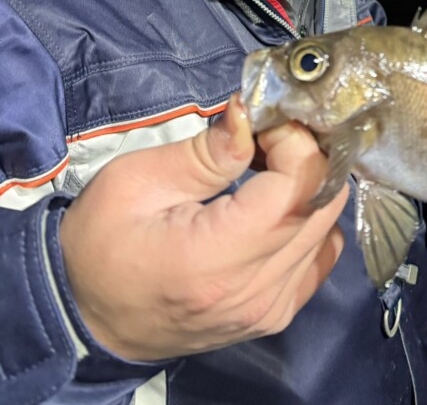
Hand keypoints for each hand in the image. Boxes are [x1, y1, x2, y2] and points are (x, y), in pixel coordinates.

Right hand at [59, 94, 347, 360]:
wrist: (90, 320)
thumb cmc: (102, 244)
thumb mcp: (136, 182)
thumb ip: (205, 152)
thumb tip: (252, 113)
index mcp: (217, 259)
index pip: (301, 185)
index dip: (295, 139)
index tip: (264, 120)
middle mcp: (256, 291)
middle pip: (325, 201)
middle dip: (305, 153)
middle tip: (267, 134)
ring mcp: (271, 308)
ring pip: (328, 224)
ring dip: (308, 183)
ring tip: (266, 166)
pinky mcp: (277, 312)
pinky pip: (321, 252)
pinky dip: (310, 217)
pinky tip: (276, 202)